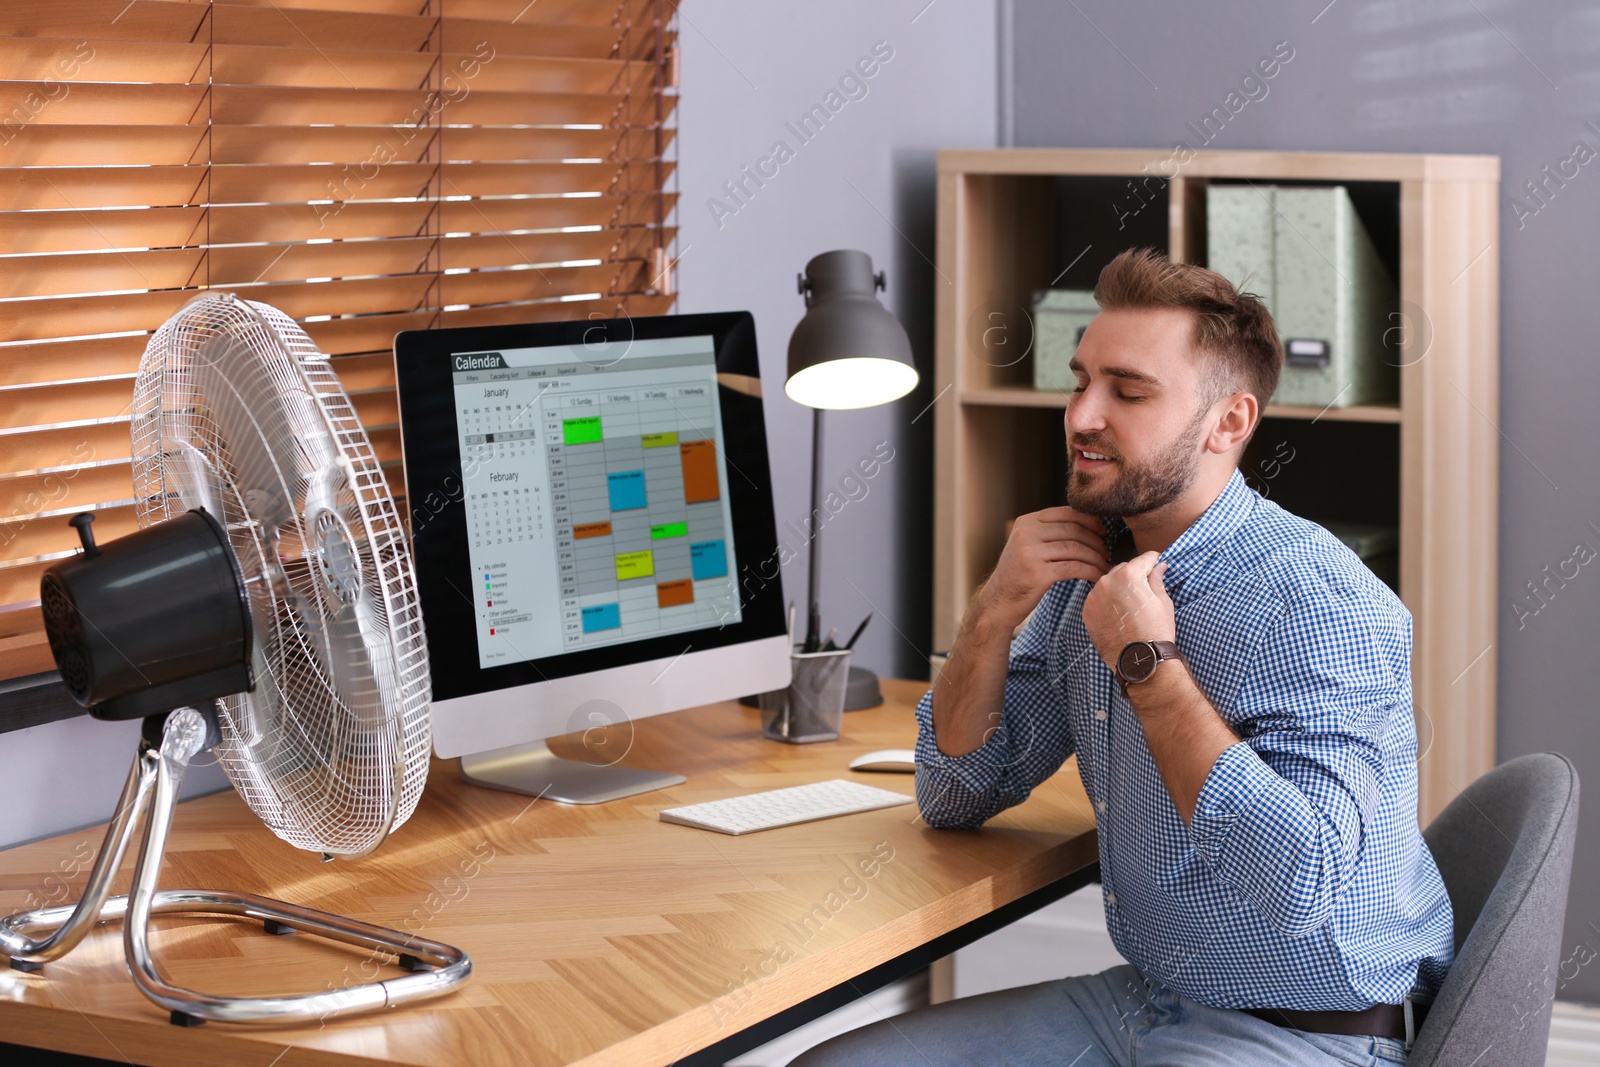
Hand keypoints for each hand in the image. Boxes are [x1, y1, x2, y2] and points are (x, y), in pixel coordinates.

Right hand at [972, 506, 1109, 635]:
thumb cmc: (1018, 575)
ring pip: (1076, 549)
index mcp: (1025, 522)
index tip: (1103, 531)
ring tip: (1104, 565)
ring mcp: (1030, 553)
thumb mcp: (1026, 545)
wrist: (998, 602)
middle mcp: (1026, 534)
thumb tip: (1086, 524)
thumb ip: (1047, 532)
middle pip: (1073, 530)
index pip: (1065, 512)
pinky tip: (1098, 576)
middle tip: (1107, 552)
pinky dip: (1091, 571)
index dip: (1089, 520)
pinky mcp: (1038, 574)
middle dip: (1096, 541)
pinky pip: (1074, 568)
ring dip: (1096, 557)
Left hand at [1082, 551, 1174, 669]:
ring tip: (1131, 603)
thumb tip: (1159, 565)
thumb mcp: (1163, 601)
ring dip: (1119, 587)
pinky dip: (1107, 601)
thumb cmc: (1156, 630)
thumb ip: (1157, 579)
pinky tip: (1119, 613)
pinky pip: (1098, 599)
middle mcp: (1106, 581)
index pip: (1143, 559)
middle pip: (1123, 569)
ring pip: (1108, 583)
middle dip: (1134, 574)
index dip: (1153, 560)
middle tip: (1145, 587)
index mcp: (1128, 575)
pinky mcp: (1087, 612)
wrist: (1140, 660)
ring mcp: (1094, 597)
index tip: (1157, 562)